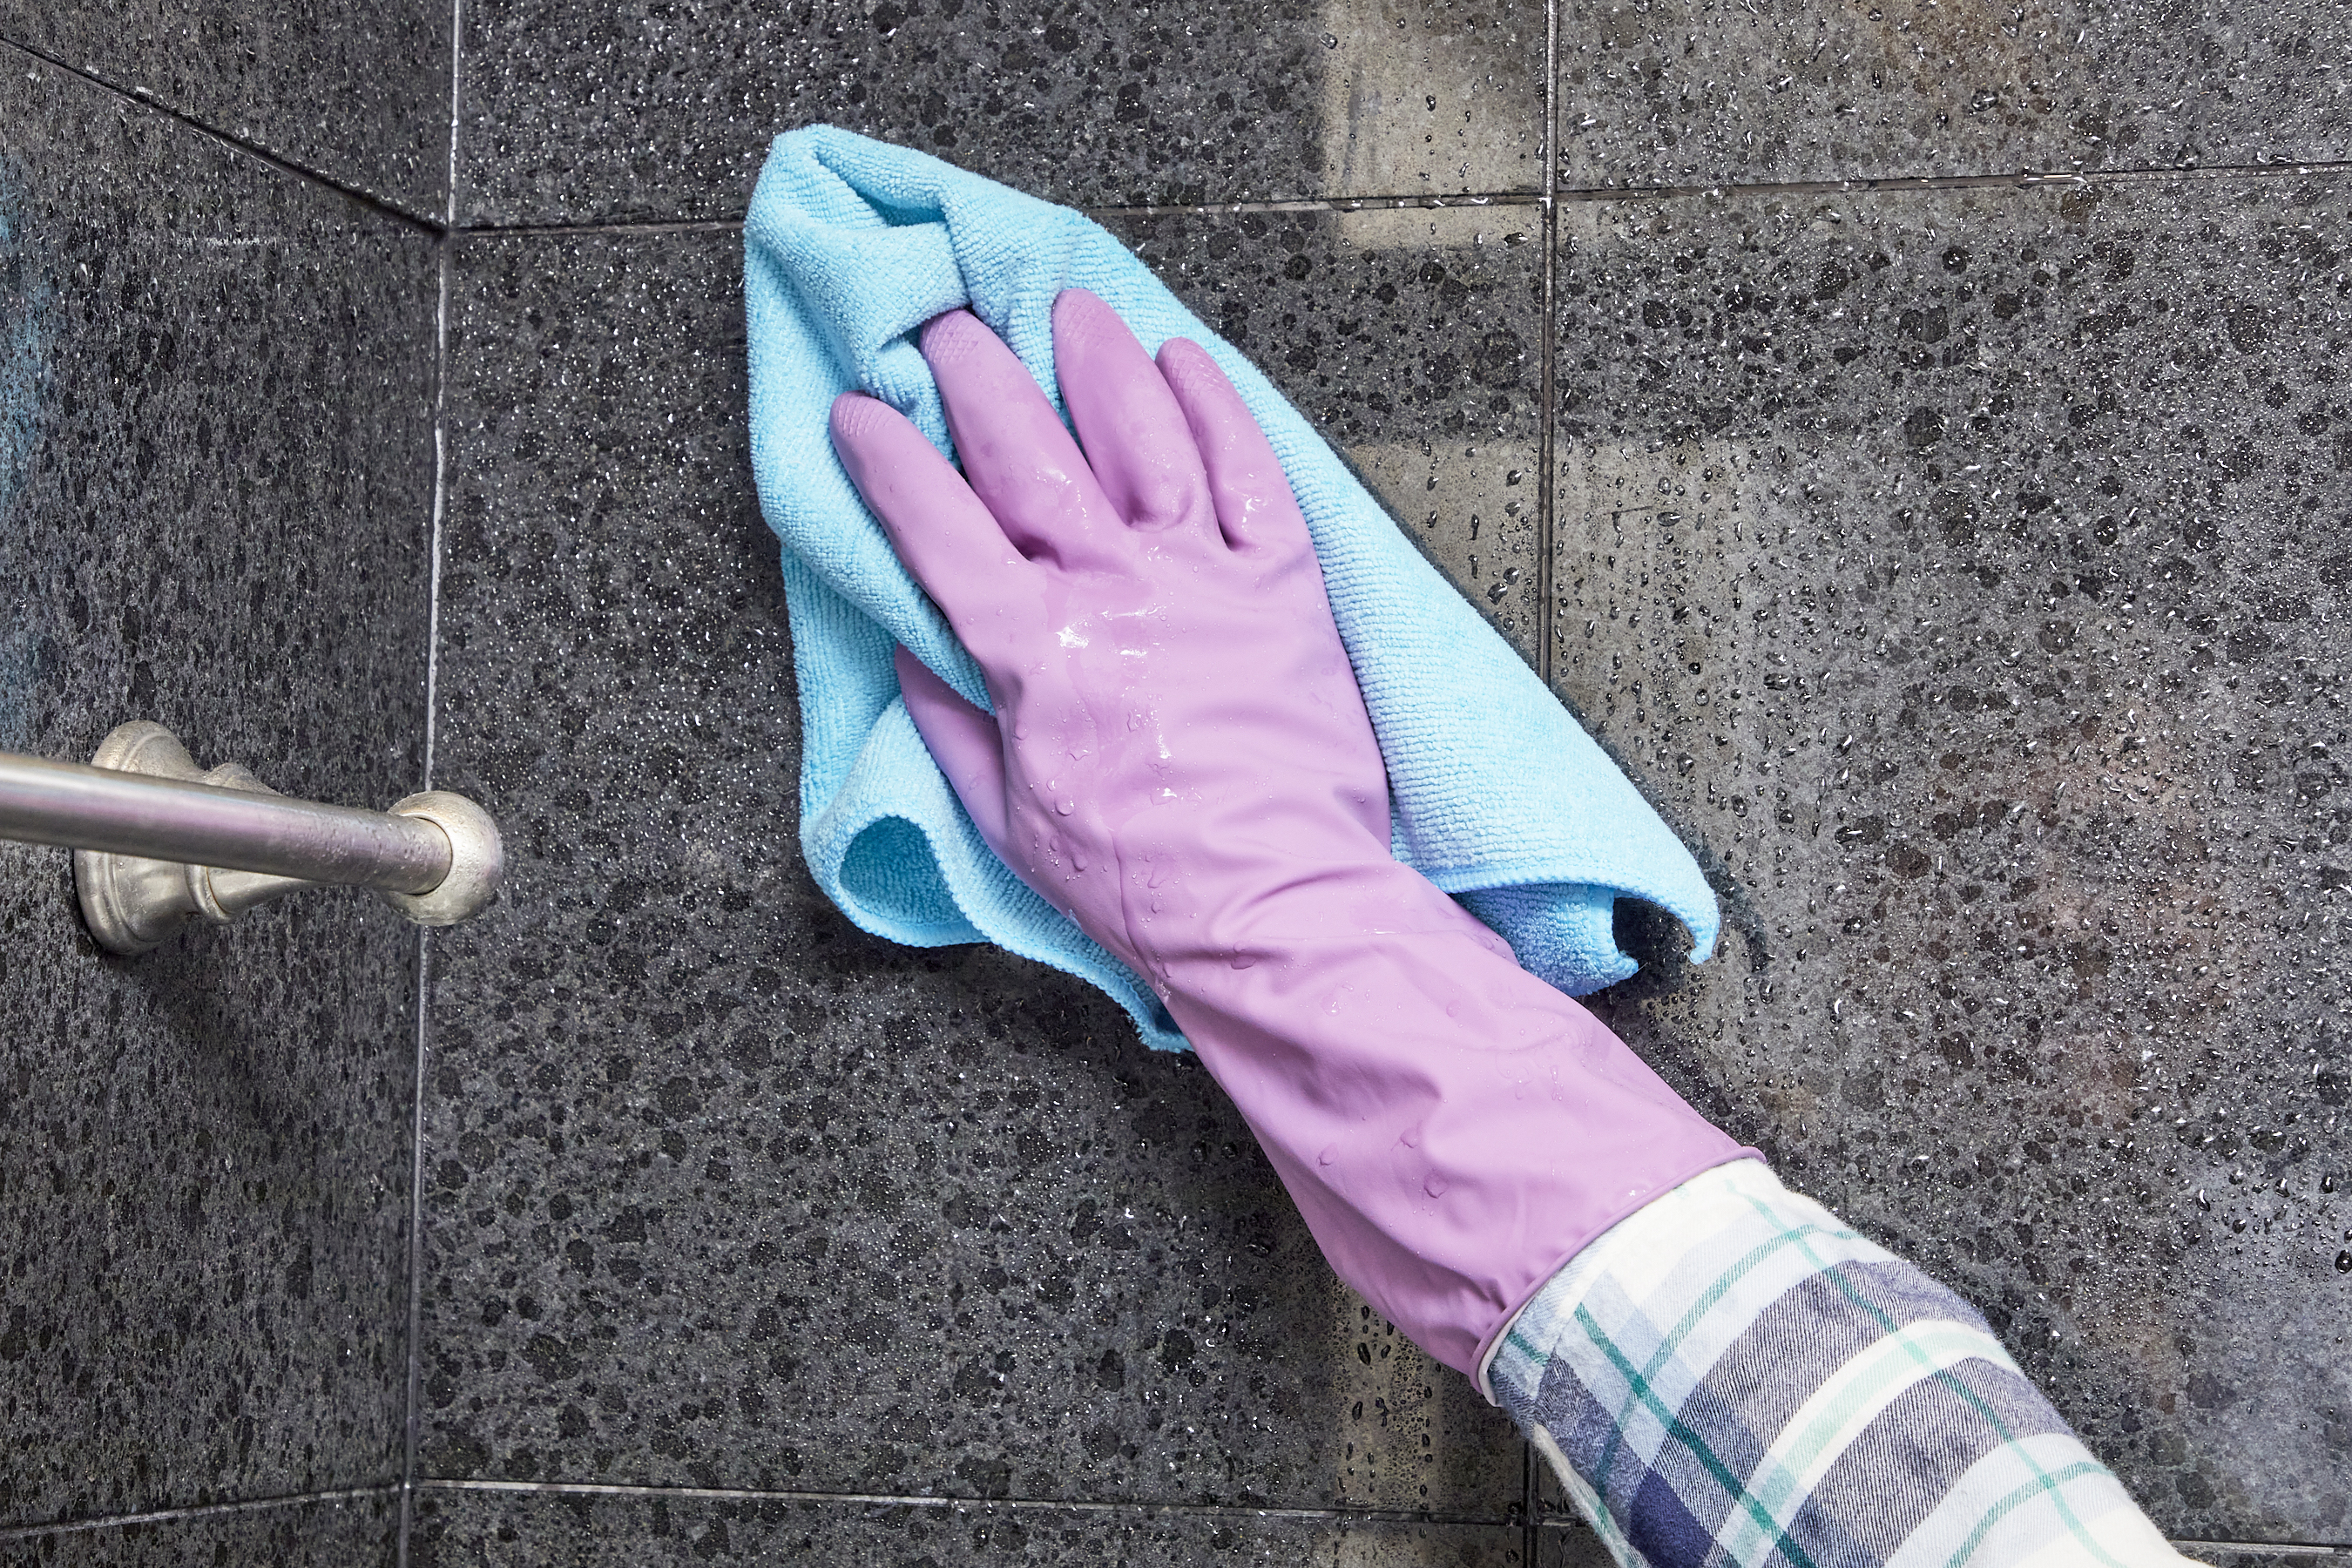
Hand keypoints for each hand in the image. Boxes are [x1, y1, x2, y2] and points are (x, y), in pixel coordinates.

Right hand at [829, 291, 1748, 1377]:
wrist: (1278, 906)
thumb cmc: (1138, 880)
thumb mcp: (1007, 819)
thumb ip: (951, 723)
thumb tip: (911, 648)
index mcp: (1033, 653)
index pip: (940, 529)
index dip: (890, 461)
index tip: (858, 410)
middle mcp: (1115, 593)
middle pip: (1031, 458)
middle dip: (978, 380)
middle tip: (947, 328)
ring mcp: (1205, 580)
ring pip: (1142, 438)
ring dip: (1097, 366)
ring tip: (1067, 313)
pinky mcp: (1283, 587)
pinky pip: (1249, 473)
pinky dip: (1216, 409)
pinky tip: (1183, 362)